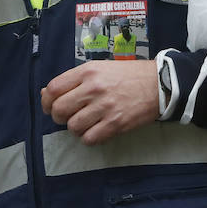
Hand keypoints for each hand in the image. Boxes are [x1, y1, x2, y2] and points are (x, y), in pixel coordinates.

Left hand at [41, 59, 159, 144]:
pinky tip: (97, 130)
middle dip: (59, 117)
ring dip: (76, 128)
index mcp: (88, 71)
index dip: (47, 101)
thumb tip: (46, 94)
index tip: (50, 106)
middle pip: (59, 110)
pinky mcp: (116, 123)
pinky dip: (89, 138)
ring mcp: (105, 107)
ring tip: (86, 123)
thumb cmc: (128, 75)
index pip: (54, 89)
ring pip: (73, 127)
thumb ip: (74, 80)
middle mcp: (93, 88)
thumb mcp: (100, 69)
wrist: (159, 84)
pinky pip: (90, 138)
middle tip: (69, 117)